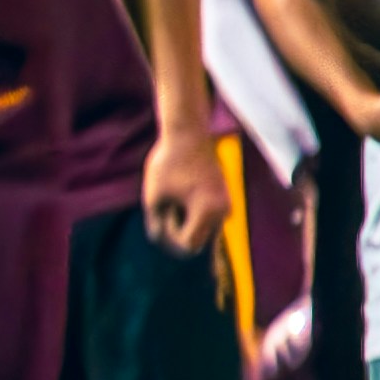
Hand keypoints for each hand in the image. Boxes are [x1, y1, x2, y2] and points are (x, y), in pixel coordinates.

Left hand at [140, 118, 231, 257]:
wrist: (187, 133)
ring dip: (184, 222)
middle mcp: (224, 211)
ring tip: (176, 197)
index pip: (188, 245)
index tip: (164, 208)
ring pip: (202, 231)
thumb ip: (156, 225)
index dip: (169, 233)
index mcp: (209, 212)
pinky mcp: (223, 198)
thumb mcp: (153, 199)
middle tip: (169, 203)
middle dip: (178, 231)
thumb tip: (161, 241)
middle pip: (197, 241)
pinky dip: (191, 214)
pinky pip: (206, 219)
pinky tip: (182, 194)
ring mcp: (226, 205)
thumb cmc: (167, 164)